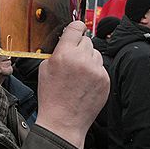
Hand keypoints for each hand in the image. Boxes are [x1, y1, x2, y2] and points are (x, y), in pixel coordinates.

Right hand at [35, 21, 109, 148]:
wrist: (63, 121)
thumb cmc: (52, 97)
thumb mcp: (45, 69)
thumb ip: (57, 51)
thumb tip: (67, 41)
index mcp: (64, 54)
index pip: (76, 28)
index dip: (76, 27)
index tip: (78, 28)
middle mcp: (82, 59)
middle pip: (87, 41)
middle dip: (80, 47)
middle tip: (73, 60)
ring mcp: (95, 70)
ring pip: (96, 53)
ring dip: (89, 59)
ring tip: (79, 74)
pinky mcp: (104, 80)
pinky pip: (101, 67)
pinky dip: (94, 72)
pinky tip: (85, 83)